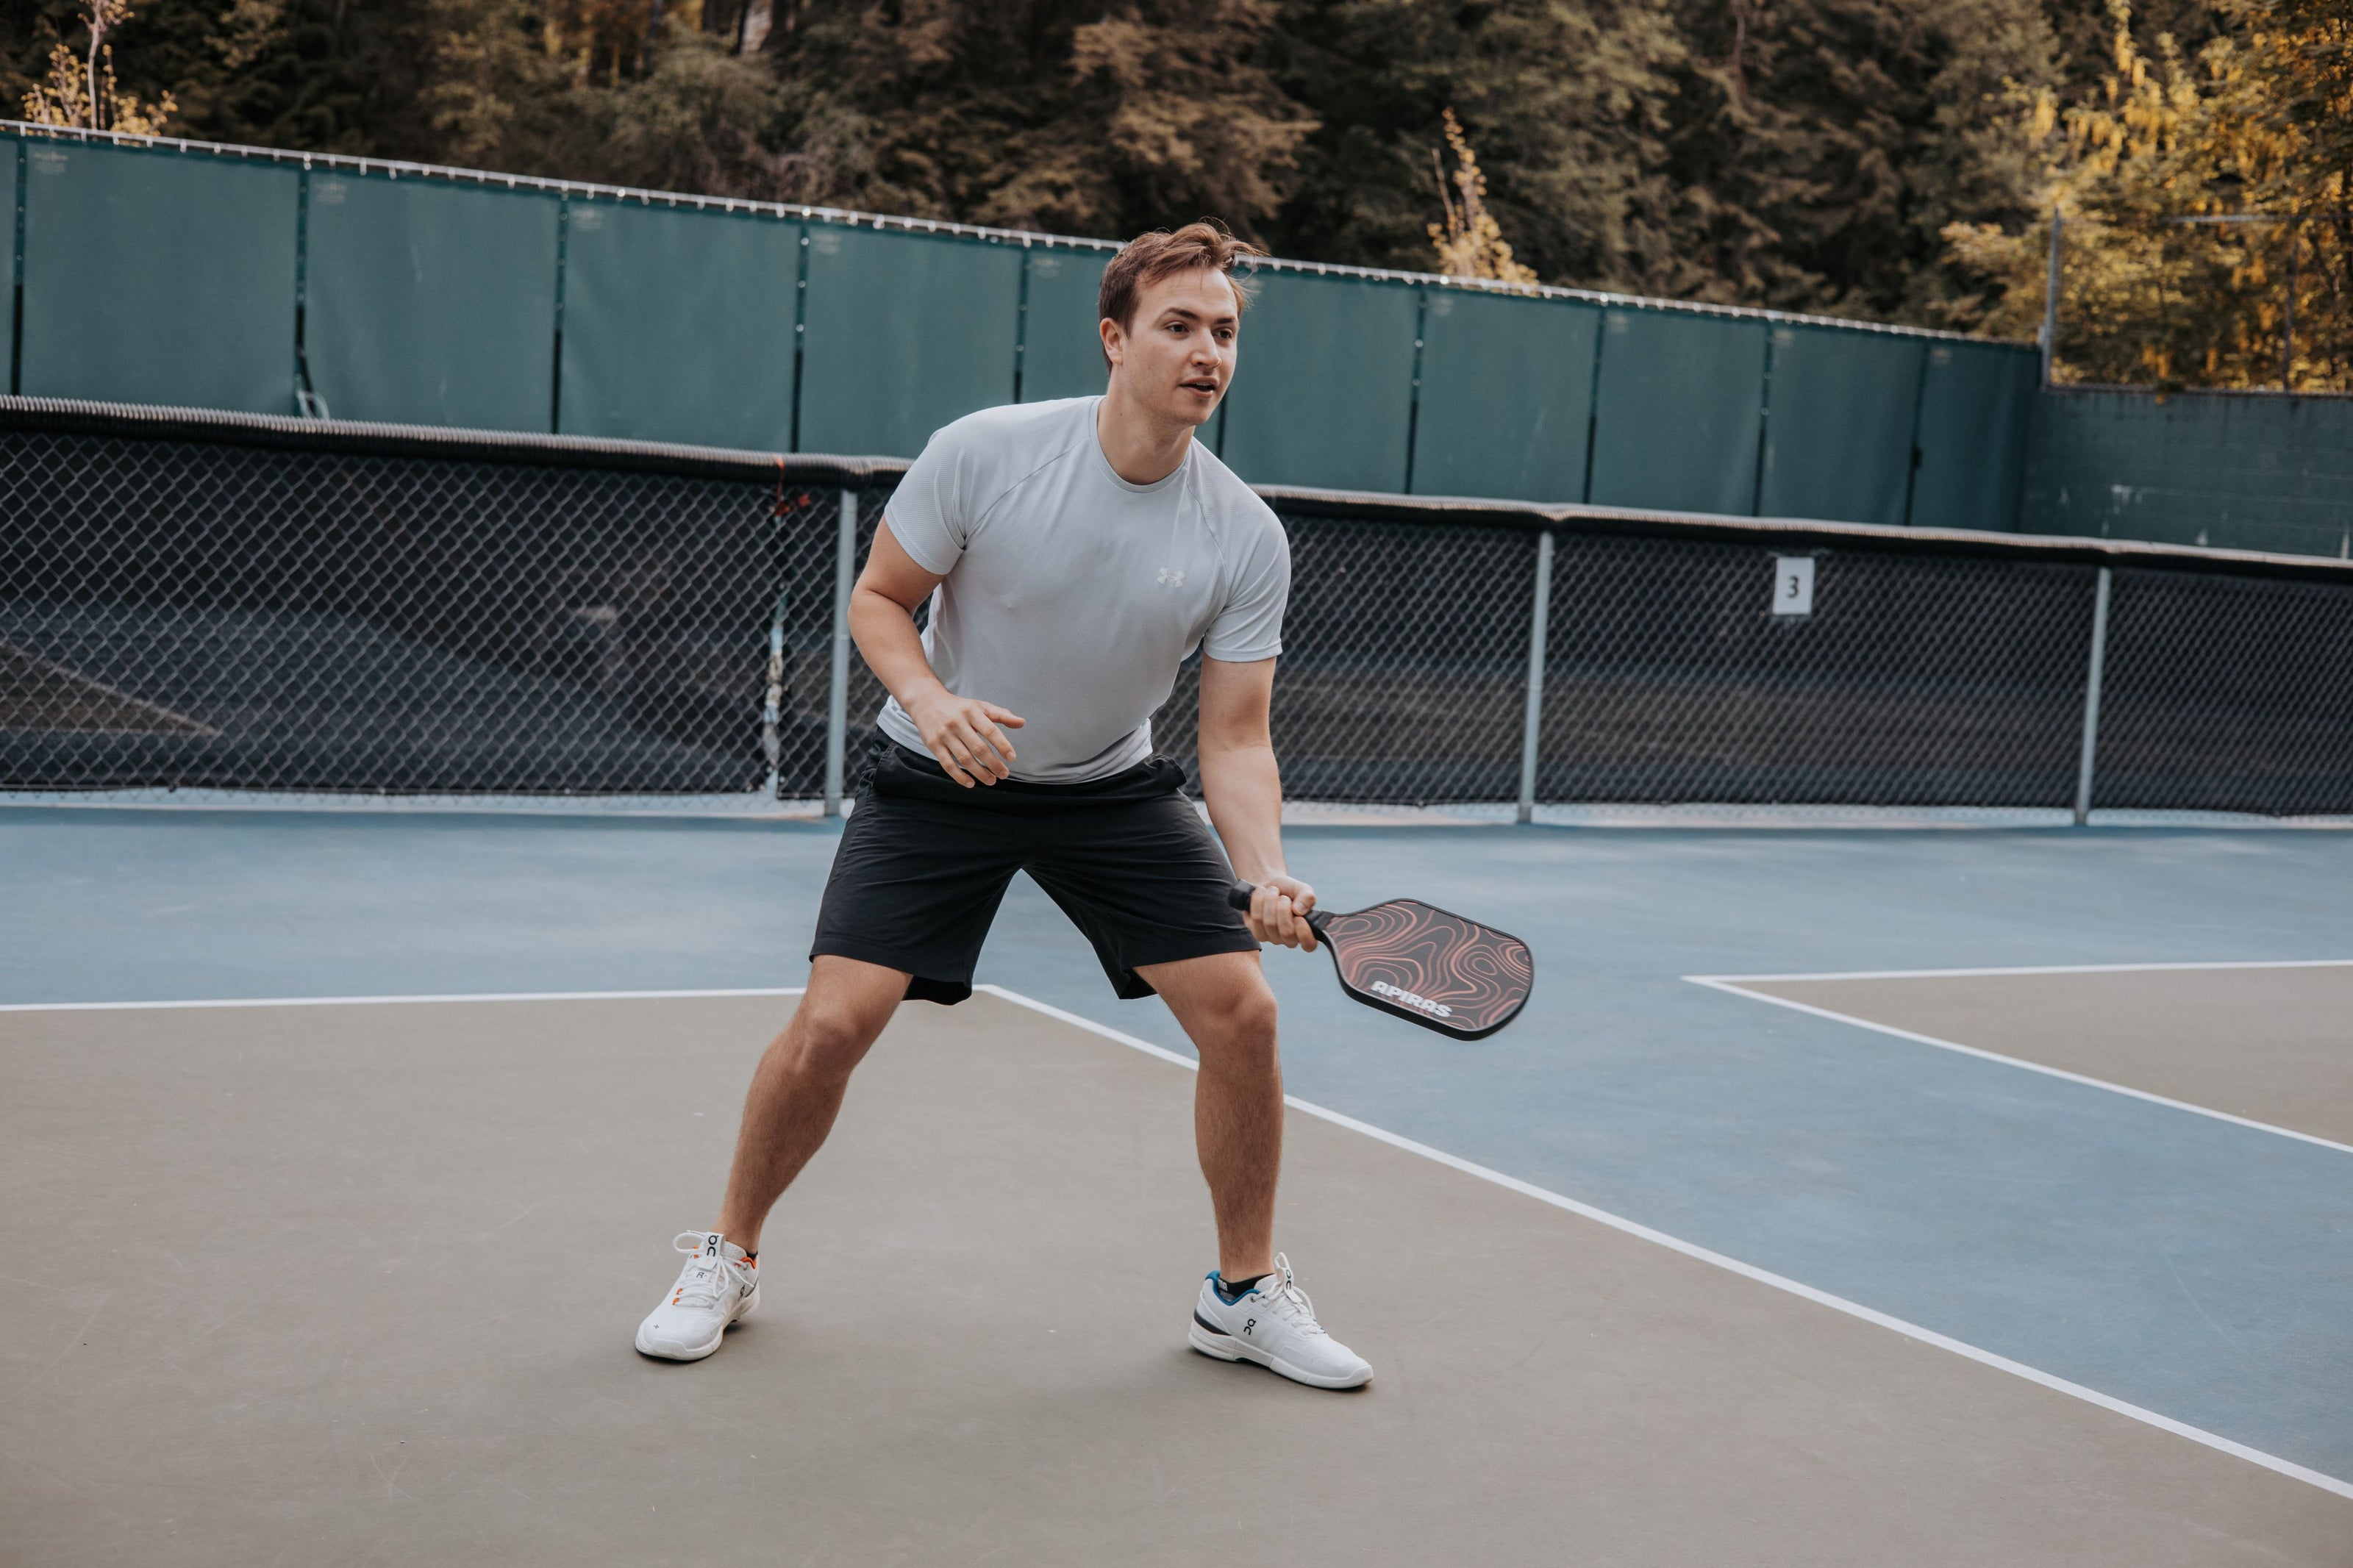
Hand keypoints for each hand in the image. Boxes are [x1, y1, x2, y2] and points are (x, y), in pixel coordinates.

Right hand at [903, 687, 1024, 786]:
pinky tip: (971, 783)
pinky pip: (947, 764)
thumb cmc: (958, 707)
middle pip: (978, 748)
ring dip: (979, 773)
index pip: (990, 730)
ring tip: (992, 780)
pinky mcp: (933, 745)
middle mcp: (957, 723)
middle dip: (993, 764)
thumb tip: (1022, 723)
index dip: (1002, 745)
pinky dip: (960, 776)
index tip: (1012, 757)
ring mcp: (944, 735)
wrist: (925, 701)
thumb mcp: (979, 706)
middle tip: (1004, 774)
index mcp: (971, 712)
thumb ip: (1000, 715)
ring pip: (964, 758)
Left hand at [1246, 874, 1317, 952]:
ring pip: (1270, 924)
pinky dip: (1258, 902)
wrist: (1267, 884)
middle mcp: (1289, 938)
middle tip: (1283, 897)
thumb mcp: (1302, 889)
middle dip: (1283, 909)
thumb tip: (1299, 911)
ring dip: (1270, 901)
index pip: (1309, 944)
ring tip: (1273, 891)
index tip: (1299, 917)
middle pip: (1287, 933)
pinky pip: (1256, 919)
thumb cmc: (1288, 889)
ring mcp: (1272, 937)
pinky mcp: (1256, 931)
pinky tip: (1261, 893)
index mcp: (1305, 930)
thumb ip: (1308, 897)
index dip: (1304, 934)